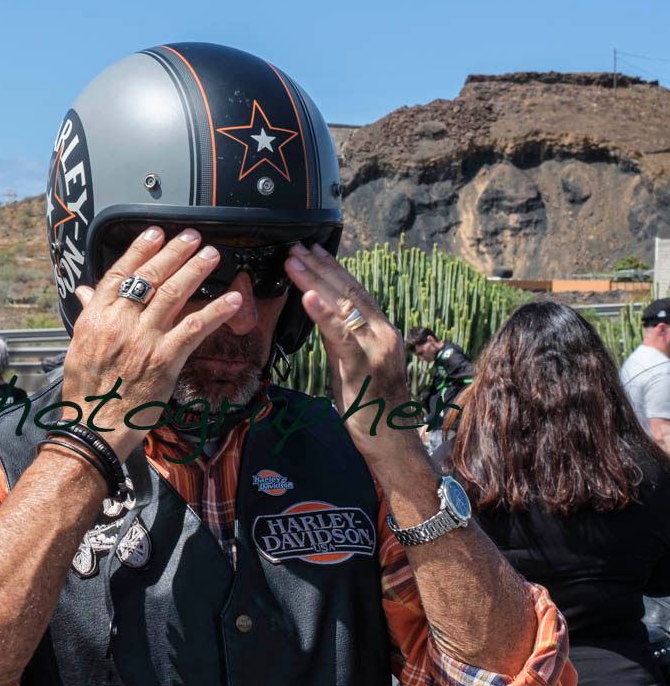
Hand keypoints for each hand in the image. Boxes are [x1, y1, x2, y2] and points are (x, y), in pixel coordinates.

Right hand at [63, 227, 243, 458]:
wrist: (94, 427)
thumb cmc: (85, 391)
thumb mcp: (78, 346)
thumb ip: (87, 314)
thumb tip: (84, 291)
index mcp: (96, 317)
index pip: (119, 274)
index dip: (140, 250)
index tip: (155, 233)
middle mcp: (119, 323)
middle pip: (150, 277)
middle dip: (174, 253)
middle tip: (192, 237)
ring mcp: (144, 340)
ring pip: (174, 295)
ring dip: (196, 271)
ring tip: (212, 256)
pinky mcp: (165, 360)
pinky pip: (195, 328)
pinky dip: (217, 312)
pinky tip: (233, 300)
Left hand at [284, 241, 410, 447]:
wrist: (390, 440)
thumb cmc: (370, 406)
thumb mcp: (352, 364)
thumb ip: (340, 338)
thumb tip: (320, 314)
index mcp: (381, 331)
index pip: (355, 292)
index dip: (334, 269)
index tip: (314, 250)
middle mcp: (382, 333)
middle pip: (348, 292)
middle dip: (320, 267)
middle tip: (296, 246)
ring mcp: (375, 348)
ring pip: (344, 307)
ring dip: (315, 281)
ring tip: (294, 261)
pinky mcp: (363, 366)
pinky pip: (340, 336)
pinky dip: (323, 314)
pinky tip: (308, 296)